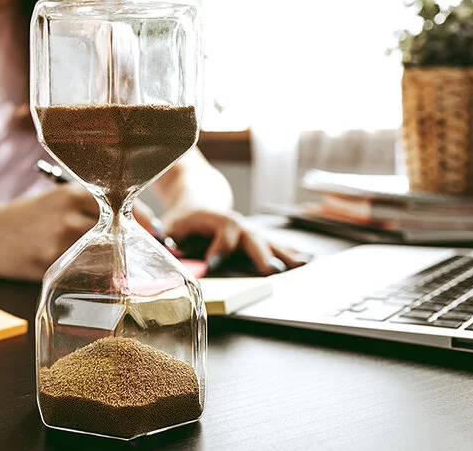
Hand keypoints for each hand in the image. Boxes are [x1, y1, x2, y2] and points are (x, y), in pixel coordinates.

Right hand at [0, 185, 158, 280]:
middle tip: (142, 257)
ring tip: (120, 273)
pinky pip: (81, 274)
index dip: (143, 222)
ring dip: (115, 266)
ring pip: (103, 256)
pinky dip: (92, 279)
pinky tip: (92, 281)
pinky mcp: (48, 265)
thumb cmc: (26, 218)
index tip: (155, 233)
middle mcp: (69, 215)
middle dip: (132, 246)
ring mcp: (58, 241)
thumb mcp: (57, 201)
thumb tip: (132, 223)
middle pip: (117, 233)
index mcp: (73, 194)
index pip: (123, 206)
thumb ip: (89, 208)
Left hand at [162, 207, 309, 275]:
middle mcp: (237, 225)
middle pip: (252, 238)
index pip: (222, 232)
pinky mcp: (255, 239)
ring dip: (285, 254)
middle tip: (271, 271)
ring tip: (301, 266)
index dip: (218, 247)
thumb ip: (169, 238)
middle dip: (262, 254)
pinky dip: (290, 253)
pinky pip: (275, 245)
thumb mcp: (170, 227)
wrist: (197, 200)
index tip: (213, 265)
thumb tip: (168, 249)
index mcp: (215, 220)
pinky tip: (305, 261)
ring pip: (269, 242)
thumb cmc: (183, 220)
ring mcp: (249, 231)